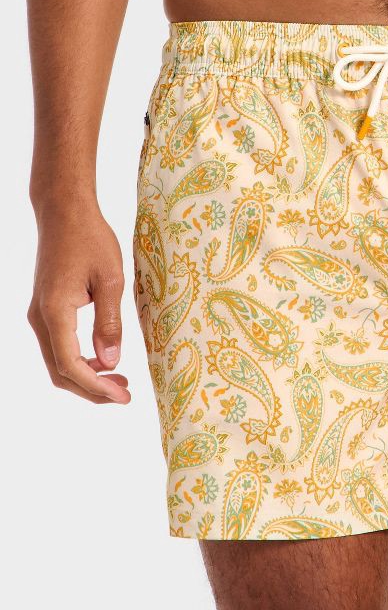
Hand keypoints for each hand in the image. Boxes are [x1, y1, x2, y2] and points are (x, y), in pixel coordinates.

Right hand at [28, 199, 130, 403]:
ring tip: (120, 381)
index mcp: (55, 311)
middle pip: (60, 370)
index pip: (70, 364)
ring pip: (57, 361)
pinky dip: (80, 361)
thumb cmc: (91, 239)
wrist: (65, 213)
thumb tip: (112, 362)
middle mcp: (40, 317)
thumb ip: (110, 322)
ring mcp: (40, 314)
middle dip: (92, 389)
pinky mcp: (47, 310)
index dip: (96, 387)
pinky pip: (59, 346)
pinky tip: (105, 360)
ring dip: (87, 377)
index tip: (123, 397)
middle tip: (125, 395)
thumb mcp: (111, 280)